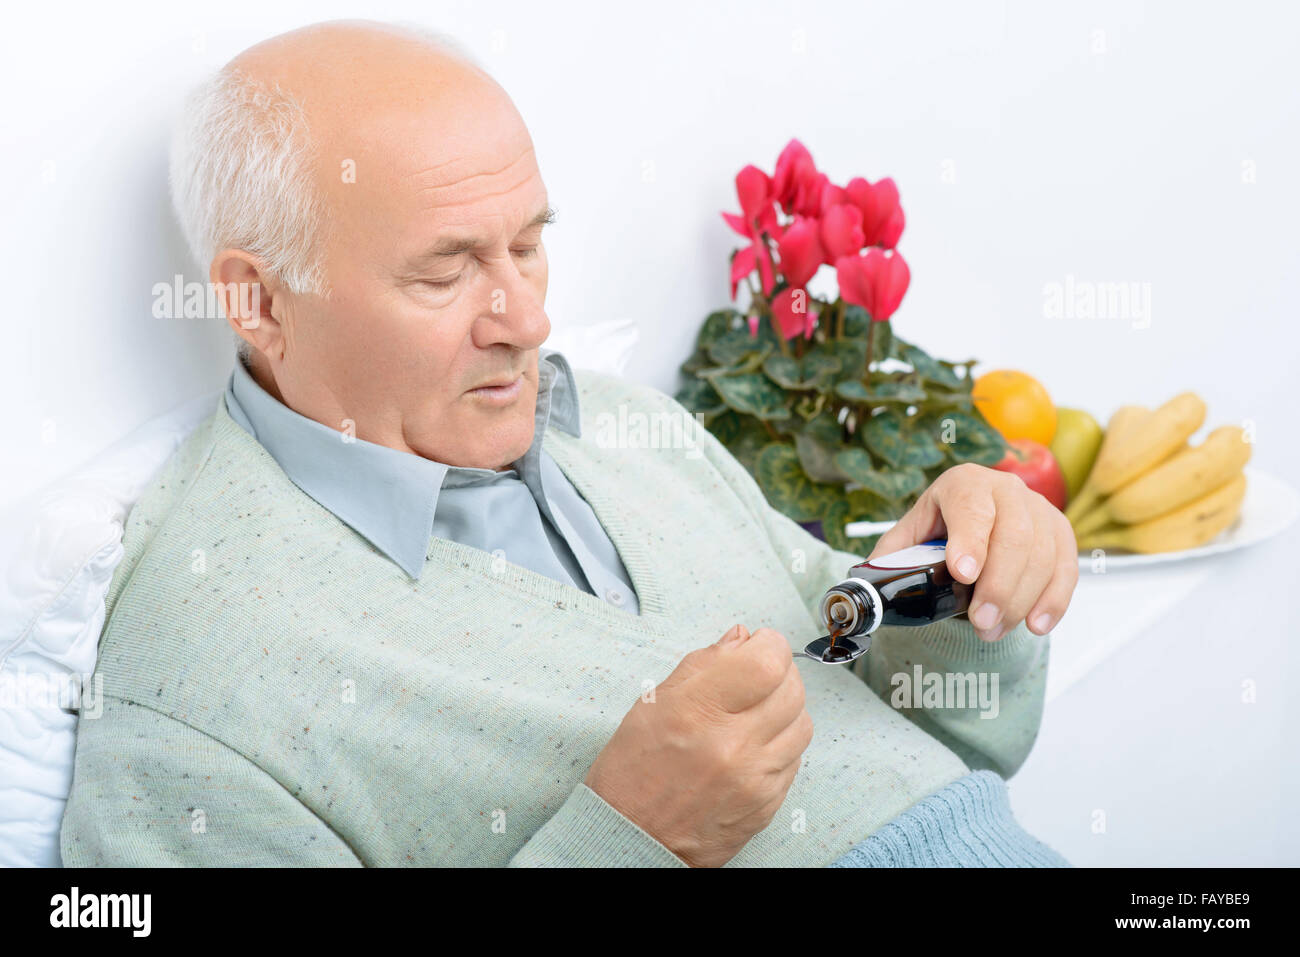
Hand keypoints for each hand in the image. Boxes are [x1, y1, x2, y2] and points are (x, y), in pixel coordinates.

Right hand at [584, 624, 812, 866]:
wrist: (633, 838)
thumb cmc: (634, 771)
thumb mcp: (653, 704)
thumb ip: (703, 665)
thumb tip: (741, 639)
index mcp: (697, 712)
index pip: (767, 662)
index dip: (769, 644)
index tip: (759, 644)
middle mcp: (732, 746)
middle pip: (792, 688)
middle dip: (779, 672)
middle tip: (758, 674)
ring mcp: (755, 779)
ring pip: (802, 723)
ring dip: (785, 708)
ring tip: (757, 711)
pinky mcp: (768, 804)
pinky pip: (795, 759)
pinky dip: (782, 743)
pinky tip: (755, 743)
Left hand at [868, 462, 1078, 640]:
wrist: (973, 525)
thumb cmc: (937, 532)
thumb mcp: (907, 539)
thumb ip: (888, 559)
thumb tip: (861, 587)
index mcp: (963, 484)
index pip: (970, 508)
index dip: (969, 540)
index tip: (962, 574)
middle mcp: (1005, 489)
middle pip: (1013, 535)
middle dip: (998, 584)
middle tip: (981, 622)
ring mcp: (1038, 509)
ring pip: (1043, 553)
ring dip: (1021, 599)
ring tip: (995, 630)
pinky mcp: (1060, 534)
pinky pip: (1066, 567)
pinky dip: (1054, 599)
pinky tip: (1036, 624)